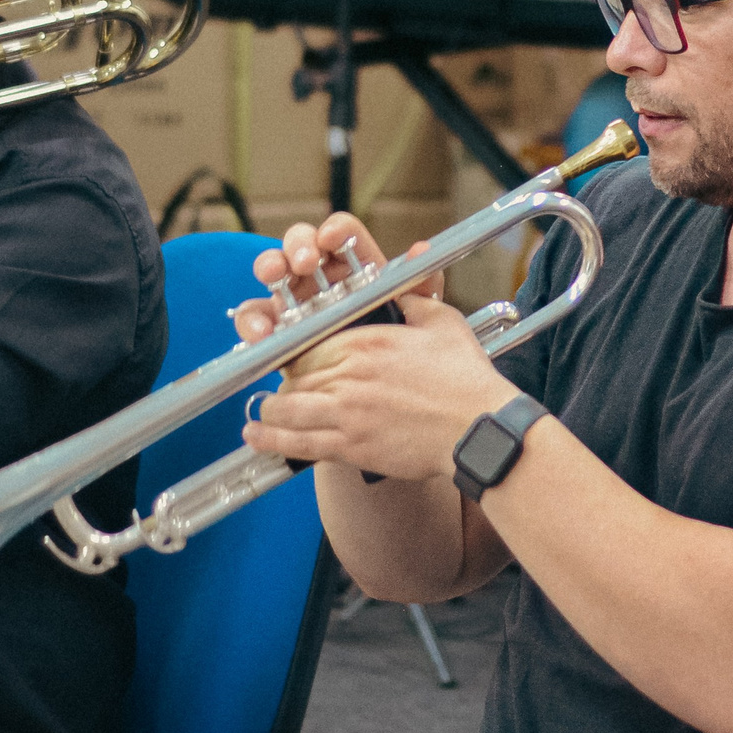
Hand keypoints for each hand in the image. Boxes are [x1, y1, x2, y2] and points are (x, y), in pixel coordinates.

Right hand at [228, 213, 444, 345]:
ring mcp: (292, 301)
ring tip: (274, 279)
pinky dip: (253, 320)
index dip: (336, 230)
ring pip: (273, 272)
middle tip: (304, 262)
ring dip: (270, 268)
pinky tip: (260, 331)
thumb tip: (422, 251)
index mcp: (353, 265)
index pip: (342, 233)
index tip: (333, 237)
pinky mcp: (272, 331)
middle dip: (298, 245)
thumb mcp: (414, 319)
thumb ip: (420, 286)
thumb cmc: (394, 345)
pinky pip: (255, 319)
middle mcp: (319, 277)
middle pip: (301, 243)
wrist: (373, 392)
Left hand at [233, 215, 501, 483]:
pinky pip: (299, 441)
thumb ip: (413, 301)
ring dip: (272, 411)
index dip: (297, 352)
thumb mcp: (442, 323)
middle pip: (295, 374)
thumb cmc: (465, 379)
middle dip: (286, 383)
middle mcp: (349, 374)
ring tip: (263, 415)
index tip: (295, 360)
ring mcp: (347, 412)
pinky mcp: (351, 445)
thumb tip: (403, 286)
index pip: (310, 342)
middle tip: (281, 390)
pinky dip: (272, 440)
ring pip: (289, 408)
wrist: (478, 431)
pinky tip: (255, 437)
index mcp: (366, 341)